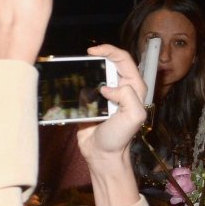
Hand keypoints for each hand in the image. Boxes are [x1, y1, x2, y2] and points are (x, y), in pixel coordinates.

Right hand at [75, 43, 148, 161]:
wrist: (102, 154)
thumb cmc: (120, 137)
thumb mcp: (134, 116)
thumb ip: (127, 96)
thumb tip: (106, 87)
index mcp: (134, 88)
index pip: (123, 60)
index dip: (109, 51)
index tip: (92, 52)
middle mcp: (120, 88)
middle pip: (109, 63)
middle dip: (97, 57)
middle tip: (84, 59)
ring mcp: (105, 94)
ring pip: (95, 73)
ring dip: (86, 70)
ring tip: (77, 70)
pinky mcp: (91, 101)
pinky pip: (84, 86)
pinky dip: (77, 83)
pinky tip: (71, 83)